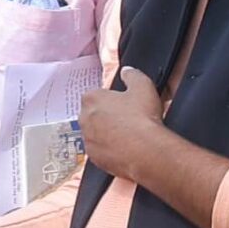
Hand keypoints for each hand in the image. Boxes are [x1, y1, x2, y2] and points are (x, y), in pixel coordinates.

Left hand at [78, 66, 164, 182]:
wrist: (144, 150)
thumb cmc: (142, 118)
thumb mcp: (143, 86)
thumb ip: (132, 75)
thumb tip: (127, 71)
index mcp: (92, 99)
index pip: (96, 94)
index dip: (111, 98)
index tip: (122, 102)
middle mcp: (84, 119)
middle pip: (93, 114)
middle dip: (107, 115)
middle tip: (127, 118)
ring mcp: (87, 139)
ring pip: (95, 132)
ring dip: (107, 132)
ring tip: (128, 134)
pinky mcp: (93, 156)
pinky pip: (99, 149)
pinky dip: (109, 148)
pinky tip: (125, 147)